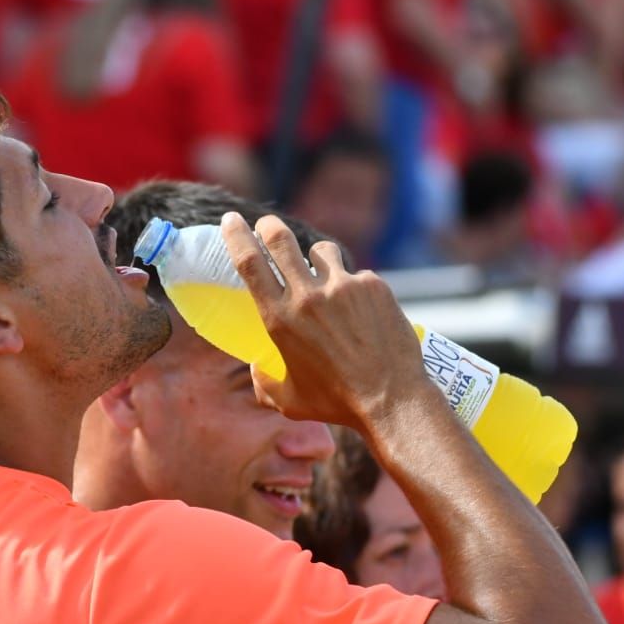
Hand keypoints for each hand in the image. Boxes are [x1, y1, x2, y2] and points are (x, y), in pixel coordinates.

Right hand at [219, 213, 434, 429]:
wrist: (391, 399)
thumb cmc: (336, 402)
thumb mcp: (288, 400)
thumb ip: (263, 383)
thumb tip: (256, 368)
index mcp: (280, 319)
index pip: (249, 263)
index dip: (236, 235)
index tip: (232, 220)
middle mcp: (308, 296)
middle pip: (281, 240)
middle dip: (270, 226)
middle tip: (267, 225)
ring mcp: (343, 287)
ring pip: (322, 251)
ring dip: (317, 258)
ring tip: (324, 276)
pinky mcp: (373, 285)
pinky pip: (356, 275)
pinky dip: (354, 288)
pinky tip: (363, 312)